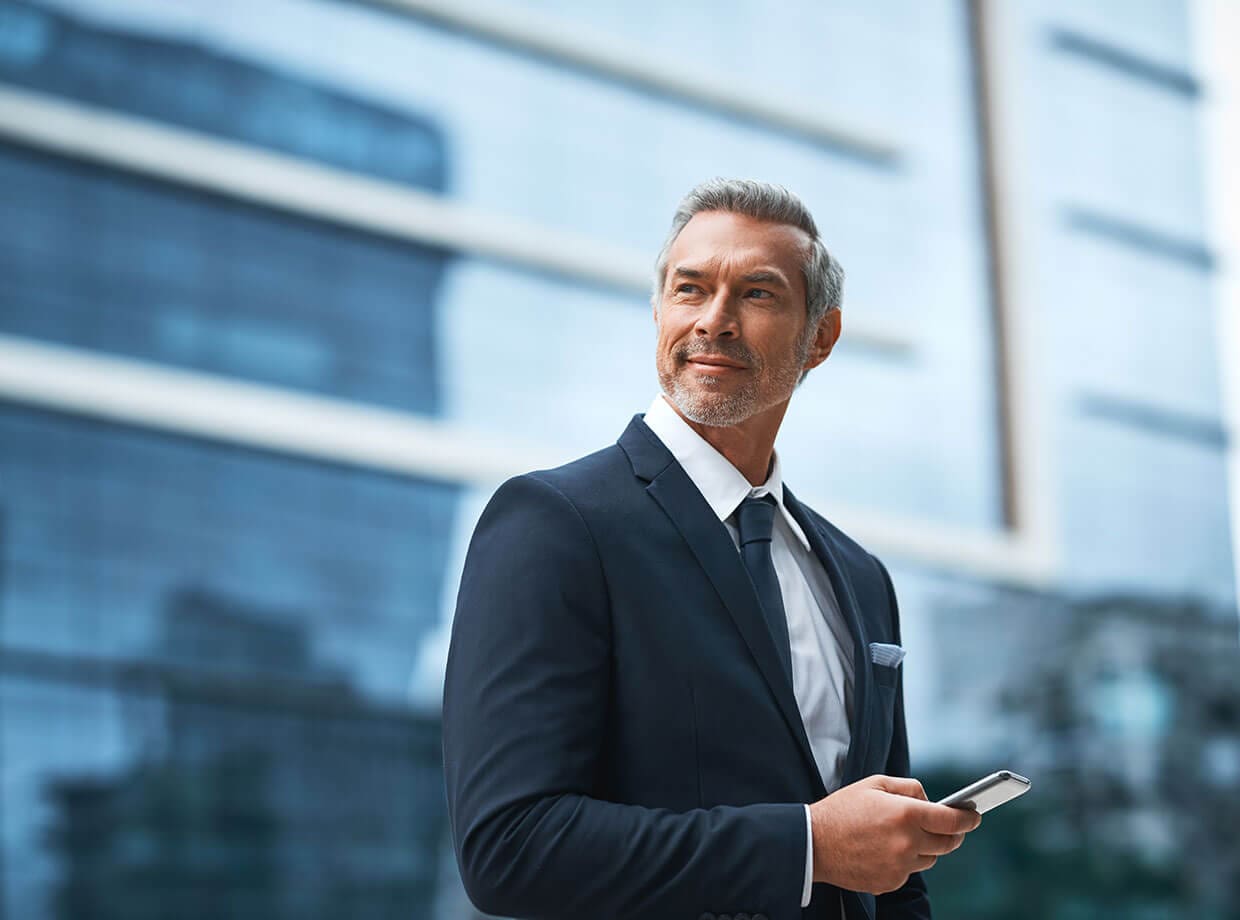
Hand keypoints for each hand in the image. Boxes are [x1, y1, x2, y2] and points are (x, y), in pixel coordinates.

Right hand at [809, 775, 980, 894]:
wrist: (814, 843)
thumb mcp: (874, 784)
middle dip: (955, 834)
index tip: (975, 815)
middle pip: (948, 843)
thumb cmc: (842, 810)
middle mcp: (907, 842)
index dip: (969, 817)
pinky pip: (910, 871)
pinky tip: (886, 849)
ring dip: (927, 847)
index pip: (952, 819)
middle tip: (952, 827)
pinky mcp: (891, 882)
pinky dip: (906, 861)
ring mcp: (900, 866)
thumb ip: (909, 787)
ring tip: (907, 835)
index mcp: (905, 814)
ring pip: (930, 859)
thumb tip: (930, 799)